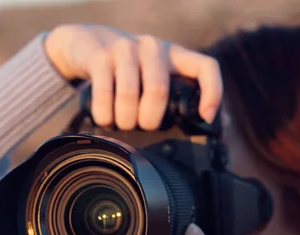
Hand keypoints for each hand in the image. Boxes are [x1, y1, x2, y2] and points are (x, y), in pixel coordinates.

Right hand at [44, 24, 222, 129]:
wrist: (88, 43)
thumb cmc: (129, 68)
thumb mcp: (155, 75)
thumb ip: (178, 95)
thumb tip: (212, 122)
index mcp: (174, 55)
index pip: (205, 67)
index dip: (212, 92)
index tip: (205, 117)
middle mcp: (153, 48)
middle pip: (158, 90)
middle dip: (149, 120)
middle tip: (142, 127)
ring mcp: (126, 49)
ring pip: (129, 95)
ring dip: (124, 120)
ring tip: (122, 124)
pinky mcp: (101, 56)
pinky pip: (105, 93)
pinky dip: (105, 114)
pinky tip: (104, 119)